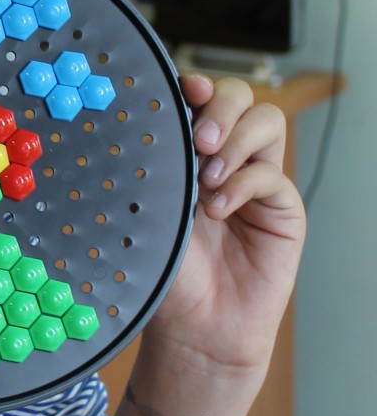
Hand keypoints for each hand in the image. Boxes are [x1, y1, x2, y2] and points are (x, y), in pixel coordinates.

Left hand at [144, 74, 305, 375]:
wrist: (194, 329)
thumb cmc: (164, 276)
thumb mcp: (145, 215)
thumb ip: (149, 171)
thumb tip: (133, 127)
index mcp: (184, 153)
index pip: (198, 99)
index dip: (194, 86)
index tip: (182, 90)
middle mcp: (223, 158)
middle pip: (239, 96)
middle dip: (222, 103)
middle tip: (200, 136)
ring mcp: (255, 180)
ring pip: (266, 121)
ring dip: (238, 138)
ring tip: (208, 177)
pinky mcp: (282, 208)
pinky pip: (272, 173)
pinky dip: (245, 183)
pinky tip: (219, 208)